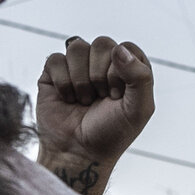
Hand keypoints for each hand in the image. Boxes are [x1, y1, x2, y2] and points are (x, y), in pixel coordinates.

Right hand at [35, 35, 153, 194]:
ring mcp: (78, 66)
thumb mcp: (139, 109)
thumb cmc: (112, 132)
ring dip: (81, 80)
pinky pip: (56, 59)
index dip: (121, 71)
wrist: (79, 152)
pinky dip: (63, 82)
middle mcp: (103, 63)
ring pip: (77, 46)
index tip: (117, 96)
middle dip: (100, 75)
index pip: (126, 48)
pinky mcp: (54, 72)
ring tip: (85, 100)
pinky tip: (68, 99)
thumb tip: (119, 49)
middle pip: (102, 43)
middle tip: (101, 98)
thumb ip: (140, 77)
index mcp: (128, 68)